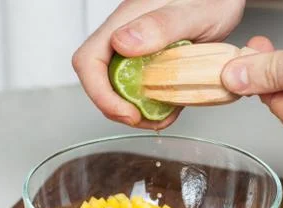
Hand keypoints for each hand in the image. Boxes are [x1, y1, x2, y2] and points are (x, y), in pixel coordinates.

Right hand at [72, 0, 244, 129]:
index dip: (101, 94)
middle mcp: (126, 37)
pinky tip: (169, 109)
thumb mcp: (193, 12)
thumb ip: (160, 25)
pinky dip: (152, 106)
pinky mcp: (151, 63)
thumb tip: (122, 43)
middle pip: (100, 80)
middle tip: (143, 119)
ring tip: (161, 118)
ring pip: (119, 88)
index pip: (89, 61)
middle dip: (117, 108)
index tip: (128, 112)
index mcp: (126, 22)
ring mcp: (137, 52)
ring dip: (135, 110)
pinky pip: (141, 89)